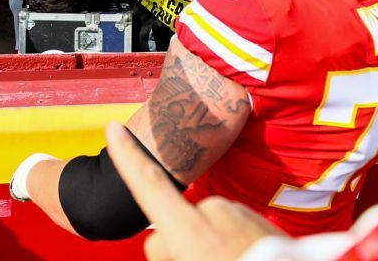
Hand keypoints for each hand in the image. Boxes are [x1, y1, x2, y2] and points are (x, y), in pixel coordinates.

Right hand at [105, 122, 285, 260]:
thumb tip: (164, 241)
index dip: (127, 158)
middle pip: (180, 223)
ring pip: (211, 228)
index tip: (113, 129)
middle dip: (184, 246)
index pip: (150, 186)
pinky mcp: (263, 220)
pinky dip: (237, 247)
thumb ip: (168, 250)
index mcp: (193, 229)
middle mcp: (216, 212)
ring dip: (214, 248)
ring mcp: (242, 214)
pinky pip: (237, 230)